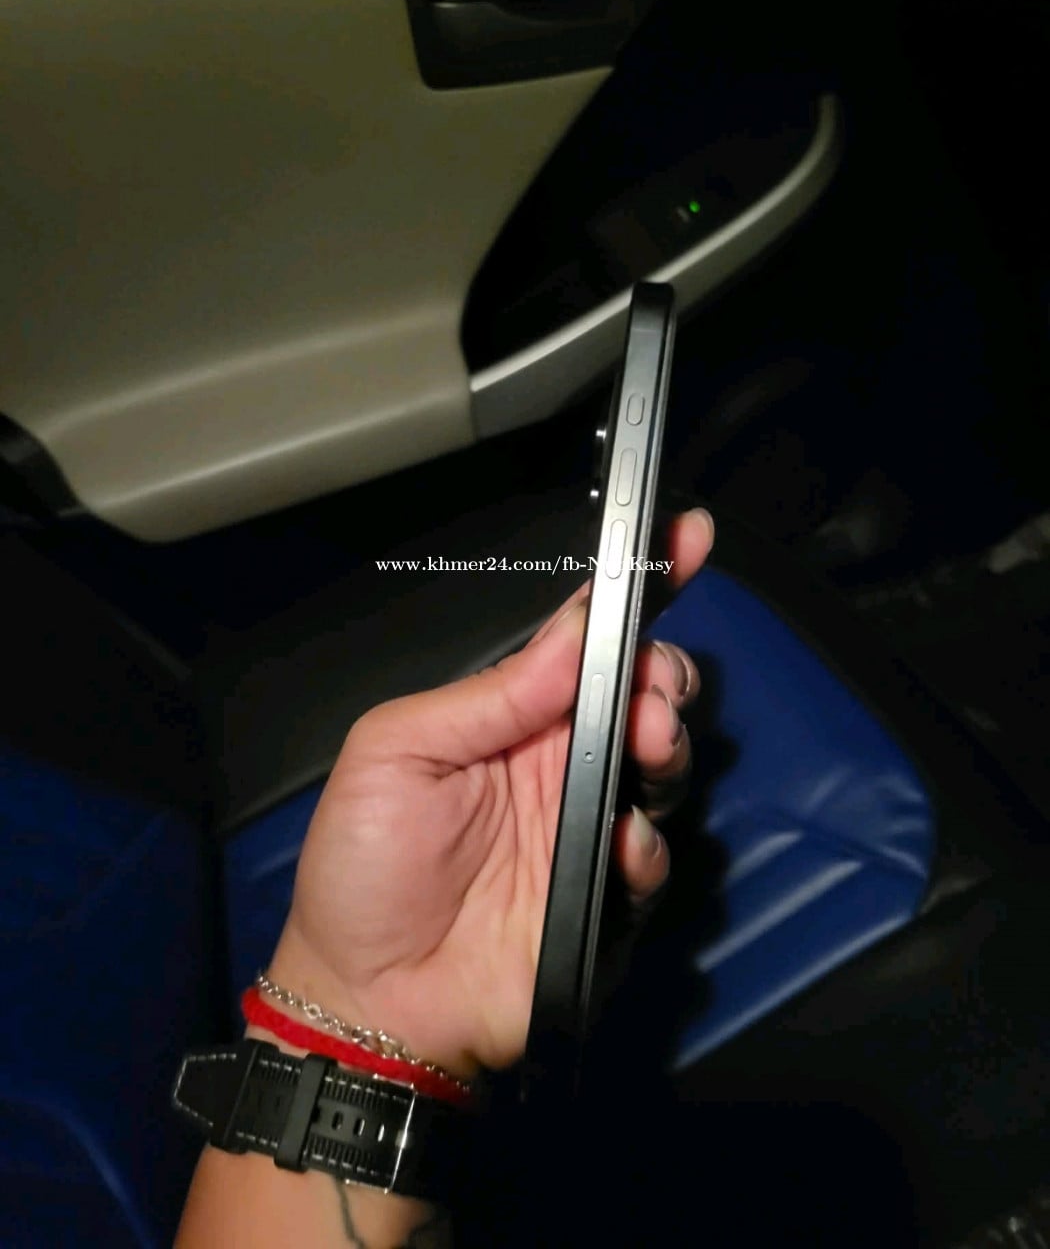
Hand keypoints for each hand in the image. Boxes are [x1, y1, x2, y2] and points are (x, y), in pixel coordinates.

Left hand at [264, 508, 714, 1078]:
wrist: (365, 996)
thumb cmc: (362, 866)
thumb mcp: (397, 751)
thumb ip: (489, 693)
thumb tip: (572, 632)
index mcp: (509, 717)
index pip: (583, 642)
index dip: (635, 591)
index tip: (686, 539)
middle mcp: (558, 762)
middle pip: (640, 695)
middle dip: (663, 674)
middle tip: (651, 688)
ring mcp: (584, 828)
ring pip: (661, 766)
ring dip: (667, 743)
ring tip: (648, 741)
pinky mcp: (604, 896)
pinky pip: (652, 859)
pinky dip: (646, 846)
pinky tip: (619, 847)